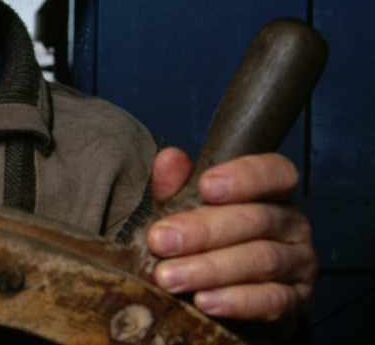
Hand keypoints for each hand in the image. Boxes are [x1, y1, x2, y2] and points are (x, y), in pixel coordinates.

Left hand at [148, 148, 315, 337]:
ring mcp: (299, 263)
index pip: (275, 172)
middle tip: (160, 241)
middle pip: (257, 219)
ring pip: (262, 259)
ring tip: (170, 276)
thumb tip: (169, 159)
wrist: (234, 302)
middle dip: (203, 230)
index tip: (206, 185)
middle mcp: (291, 223)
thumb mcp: (189, 211)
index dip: (244, 176)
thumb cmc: (210, 244)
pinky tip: (204, 301)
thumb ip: (178, 186)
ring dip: (210, 268)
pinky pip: (272, 300)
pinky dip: (235, 301)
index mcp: (271, 192)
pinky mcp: (297, 301)